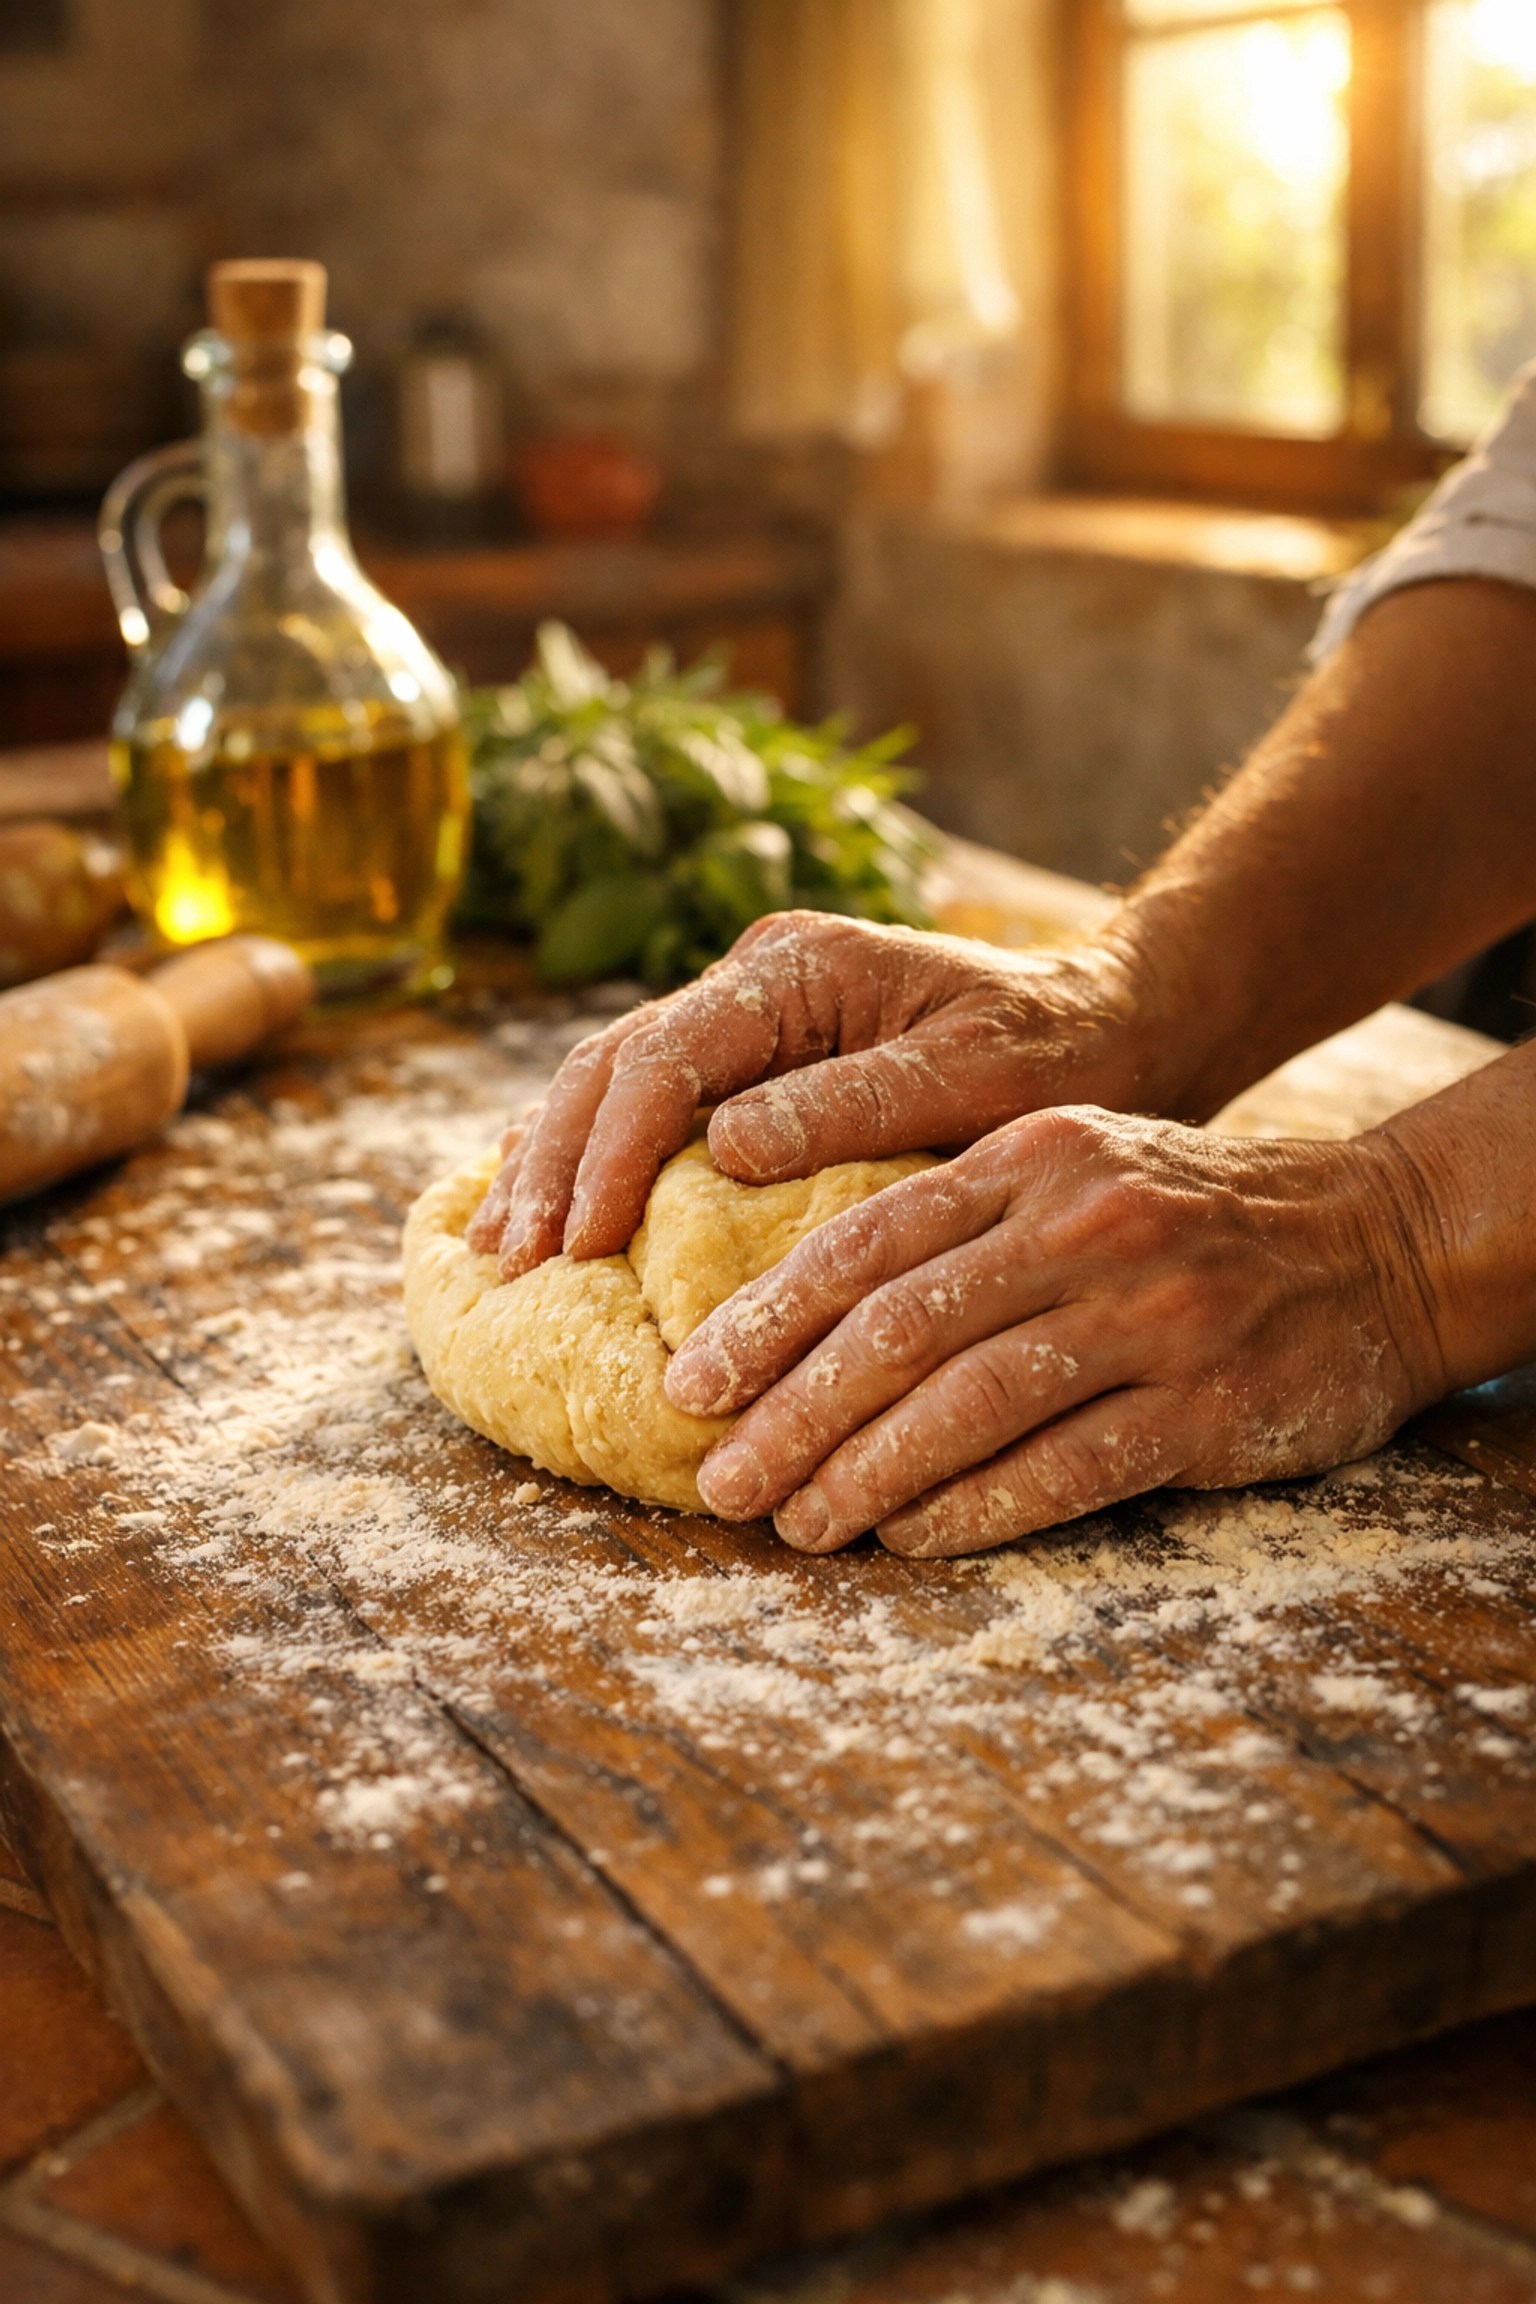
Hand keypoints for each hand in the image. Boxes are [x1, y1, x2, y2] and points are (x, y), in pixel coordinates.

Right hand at [468, 911, 1148, 1275]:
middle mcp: (759, 977)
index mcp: (800, 967)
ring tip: (500, 1251)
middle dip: (554, 1161)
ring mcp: (750, 1015)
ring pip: (612, 1079)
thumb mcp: (978, 1079)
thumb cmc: (1060, 1058)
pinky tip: (550, 1211)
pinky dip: (591, 1157)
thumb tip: (722, 1146)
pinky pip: (646, 1102)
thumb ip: (856, 1103)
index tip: (579, 1242)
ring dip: (552, 1162)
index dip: (609, 1151)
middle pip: (614, 1062)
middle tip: (511, 1263)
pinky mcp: (753, 1060)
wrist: (1112, 1027)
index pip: (667, 1056)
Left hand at [662, 1108, 1447, 1555]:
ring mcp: (1149, 1316)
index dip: (764, 1320)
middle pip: (898, 1329)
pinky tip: (911, 1541)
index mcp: (1029, 1156)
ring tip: (797, 1524)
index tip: (688, 1383)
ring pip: (969, 1404)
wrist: (1376, 1243)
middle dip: (789, 1414)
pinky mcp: (1206, 1405)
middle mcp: (1079, 1226)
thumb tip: (802, 1319)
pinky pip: (1065, 1469)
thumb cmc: (1188, 1219)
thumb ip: (959, 1220)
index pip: (864, 1239)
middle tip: (717, 1481)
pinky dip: (974, 1510)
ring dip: (865, 1476)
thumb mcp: (1074, 1170)